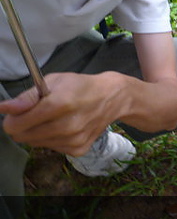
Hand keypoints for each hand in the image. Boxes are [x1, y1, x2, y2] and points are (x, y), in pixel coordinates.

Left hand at [0, 72, 118, 155]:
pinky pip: (51, 148)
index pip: (16, 125)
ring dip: (38, 132)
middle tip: (37, 113)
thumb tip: (4, 108)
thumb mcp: (54, 80)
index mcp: (59, 103)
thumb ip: (28, 96)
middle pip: (22, 137)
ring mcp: (73, 139)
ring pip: (35, 143)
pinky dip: (53, 138)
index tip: (20, 111)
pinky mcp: (78, 149)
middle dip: (23, 125)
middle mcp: (67, 125)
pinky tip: (65, 126)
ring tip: (55, 118)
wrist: (111, 98)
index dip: (13, 117)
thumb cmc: (81, 86)